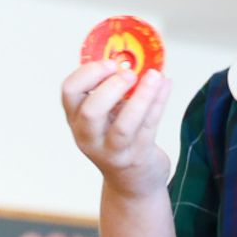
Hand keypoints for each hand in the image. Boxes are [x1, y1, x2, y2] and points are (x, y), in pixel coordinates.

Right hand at [60, 62, 172, 197]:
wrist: (131, 181)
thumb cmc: (117, 138)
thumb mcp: (106, 114)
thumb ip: (112, 89)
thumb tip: (137, 55)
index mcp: (77, 119)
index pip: (70, 92)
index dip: (88, 73)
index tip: (109, 63)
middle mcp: (89, 137)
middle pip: (91, 111)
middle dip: (111, 87)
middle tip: (129, 73)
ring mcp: (112, 151)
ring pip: (124, 125)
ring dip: (141, 97)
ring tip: (155, 76)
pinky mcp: (137, 157)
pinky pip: (149, 127)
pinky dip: (159, 102)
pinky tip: (166, 84)